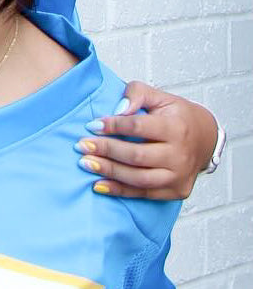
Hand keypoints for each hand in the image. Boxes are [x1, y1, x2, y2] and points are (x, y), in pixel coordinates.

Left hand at [75, 83, 217, 199]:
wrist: (206, 140)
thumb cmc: (179, 117)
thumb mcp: (162, 97)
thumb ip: (138, 94)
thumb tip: (118, 110)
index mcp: (177, 128)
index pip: (139, 127)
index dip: (113, 126)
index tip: (93, 125)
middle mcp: (180, 154)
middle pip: (136, 156)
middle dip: (106, 150)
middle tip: (82, 146)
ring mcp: (178, 175)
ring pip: (138, 179)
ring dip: (109, 171)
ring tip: (86, 163)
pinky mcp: (176, 191)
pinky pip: (143, 194)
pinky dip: (119, 190)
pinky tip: (99, 184)